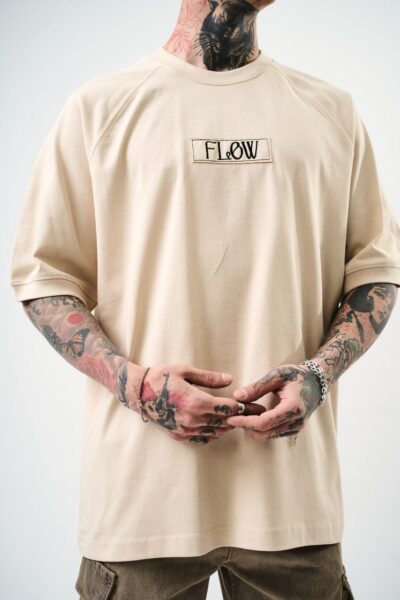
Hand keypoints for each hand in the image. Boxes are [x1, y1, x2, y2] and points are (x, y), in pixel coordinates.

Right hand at [127, 362, 265, 443]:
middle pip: (226, 422)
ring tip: (239, 419)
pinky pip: (203, 439)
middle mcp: (193, 419)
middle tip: (255, 413)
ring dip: (228, 426)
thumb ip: (209, 378)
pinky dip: (214, 433)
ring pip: (216, 432)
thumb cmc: (161, 377)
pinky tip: (218, 426)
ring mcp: (186, 430)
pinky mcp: (180, 436)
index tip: (256, 406)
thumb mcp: (185, 371)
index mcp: (196, 402)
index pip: (228, 408)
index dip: (244, 407)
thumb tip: (230, 379)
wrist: (138, 393)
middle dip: (241, 417)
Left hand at [225, 363, 321, 441]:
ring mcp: (297, 428)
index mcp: (293, 407)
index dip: (245, 422)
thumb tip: (237, 396)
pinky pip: (273, 434)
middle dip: (246, 426)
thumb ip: (257, 387)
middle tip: (232, 416)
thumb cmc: (296, 375)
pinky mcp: (294, 429)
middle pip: (264, 432)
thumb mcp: (276, 376)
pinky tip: (253, 417)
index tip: (231, 418)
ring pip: (267, 436)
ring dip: (252, 428)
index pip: (264, 422)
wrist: (316, 382)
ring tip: (241, 416)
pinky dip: (261, 429)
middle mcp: (296, 421)